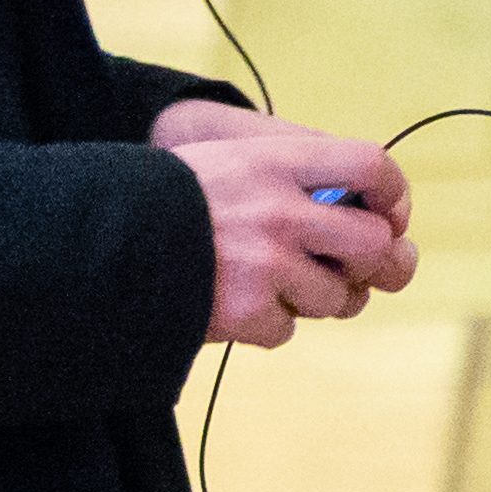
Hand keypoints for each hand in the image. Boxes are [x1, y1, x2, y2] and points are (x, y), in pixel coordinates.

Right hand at [153, 97, 416, 348]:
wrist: (99, 240)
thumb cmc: (171, 200)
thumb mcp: (229, 163)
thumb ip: (298, 184)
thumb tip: (382, 234)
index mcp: (273, 162)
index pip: (372, 166)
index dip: (392, 194)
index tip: (386, 214)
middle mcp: (278, 210)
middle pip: (375, 246)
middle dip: (377, 266)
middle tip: (361, 270)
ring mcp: (264, 264)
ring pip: (337, 298)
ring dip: (313, 299)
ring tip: (267, 282)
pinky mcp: (245, 311)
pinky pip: (287, 329)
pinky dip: (264, 323)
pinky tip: (229, 300)